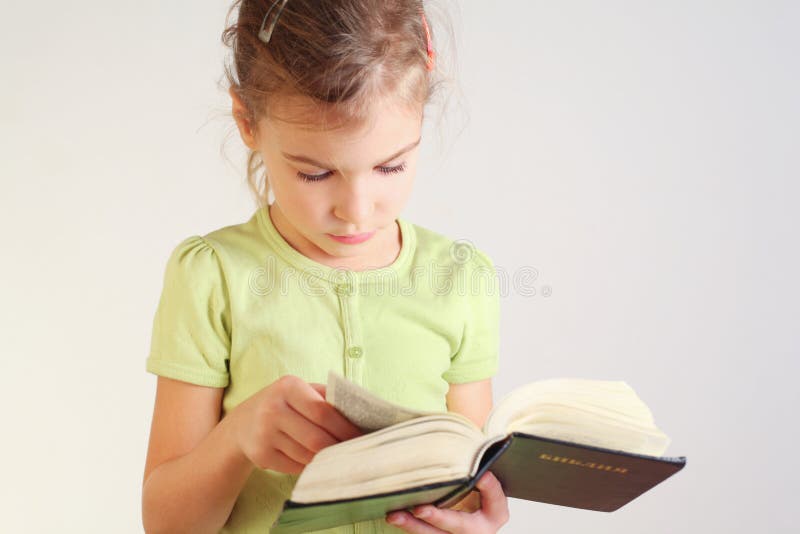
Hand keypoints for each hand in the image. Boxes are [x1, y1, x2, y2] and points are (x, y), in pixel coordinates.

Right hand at [228, 374, 362, 473]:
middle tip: (354, 452)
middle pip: (316, 437)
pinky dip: (309, 466)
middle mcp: (273, 409)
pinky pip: (295, 466)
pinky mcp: (260, 455)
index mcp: (288, 387)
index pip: (323, 412)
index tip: (362, 437)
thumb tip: (361, 413)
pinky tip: (314, 461)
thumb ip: (327, 398)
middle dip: (338, 447)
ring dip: (325, 459)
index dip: (345, 428)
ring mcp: (264, 434)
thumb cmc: (283, 404)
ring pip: (307, 455)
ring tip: (337, 456)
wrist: (242, 424)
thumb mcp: (301, 391)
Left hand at [386, 472, 508, 532]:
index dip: (490, 488)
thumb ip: (481, 472)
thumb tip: (471, 449)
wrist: (476, 515)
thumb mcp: (486, 483)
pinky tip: (395, 515)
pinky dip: (409, 525)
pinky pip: (425, 533)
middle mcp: (478, 530)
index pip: (495, 500)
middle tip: (420, 509)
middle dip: (438, 517)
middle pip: (458, 525)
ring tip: (394, 515)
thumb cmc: (480, 495)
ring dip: (413, 525)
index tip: (482, 475)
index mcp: (494, 515)